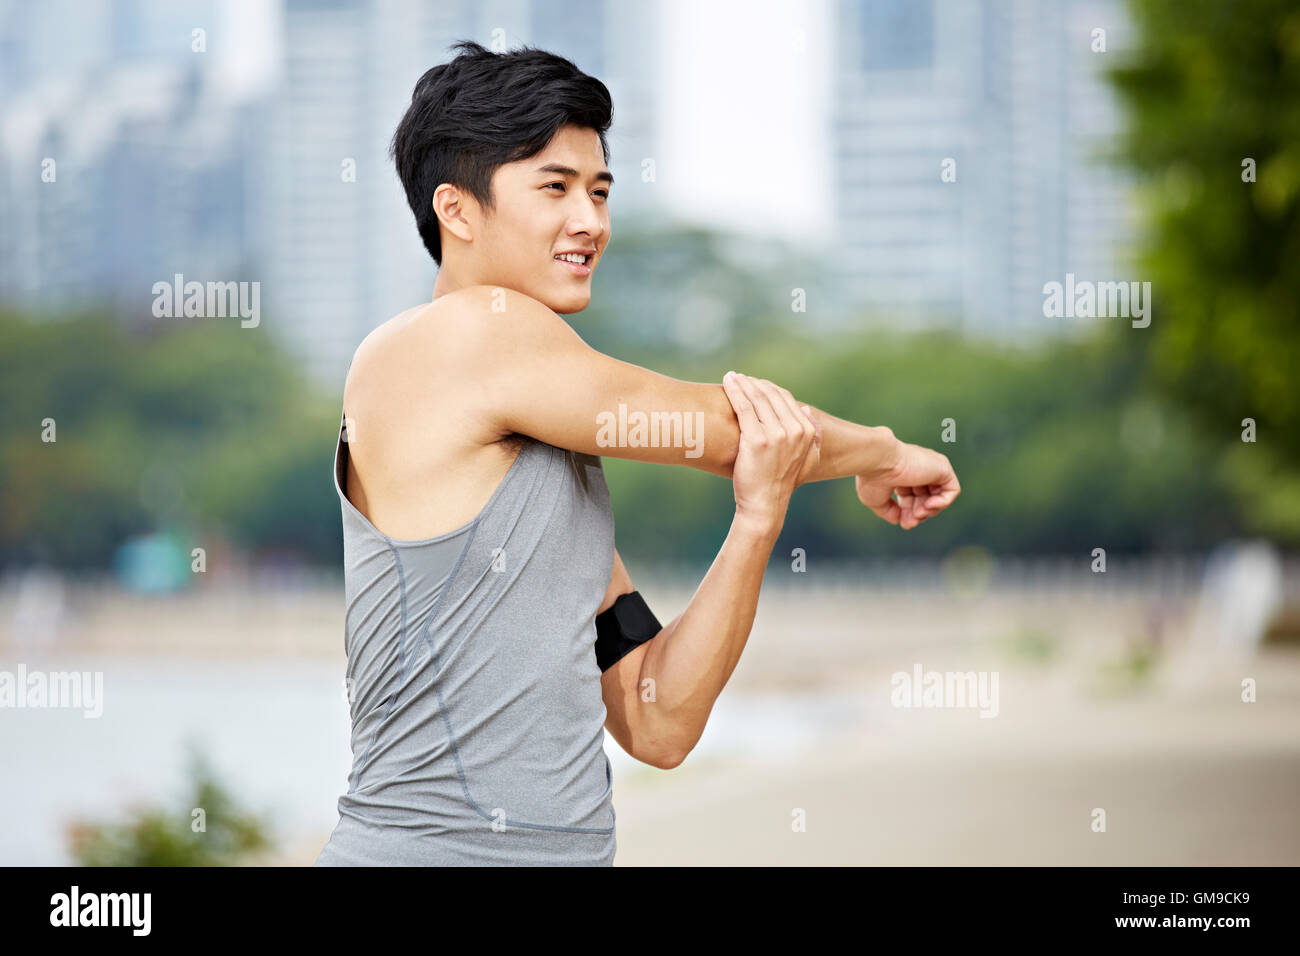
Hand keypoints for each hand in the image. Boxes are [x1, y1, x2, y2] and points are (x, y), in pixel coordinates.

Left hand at [721, 371, 820, 532]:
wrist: (765, 504)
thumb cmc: (781, 483)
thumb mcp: (807, 461)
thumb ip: (813, 436)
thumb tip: (807, 412)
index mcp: (807, 432)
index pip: (786, 399)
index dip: (768, 388)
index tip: (754, 383)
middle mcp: (794, 430)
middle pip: (771, 395)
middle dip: (754, 383)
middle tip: (740, 378)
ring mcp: (776, 434)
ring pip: (757, 398)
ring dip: (743, 383)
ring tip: (731, 377)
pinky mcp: (756, 439)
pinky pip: (744, 407)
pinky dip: (735, 392)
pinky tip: (728, 384)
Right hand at [855, 441, 959, 529]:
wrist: (878, 461)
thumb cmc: (872, 477)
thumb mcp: (876, 500)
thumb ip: (890, 511)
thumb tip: (901, 520)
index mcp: (902, 474)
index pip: (912, 498)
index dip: (909, 513)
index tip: (902, 522)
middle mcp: (918, 469)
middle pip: (925, 499)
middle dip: (919, 514)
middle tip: (910, 521)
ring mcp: (931, 468)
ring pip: (940, 496)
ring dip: (930, 511)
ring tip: (919, 513)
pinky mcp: (942, 468)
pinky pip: (952, 490)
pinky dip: (943, 502)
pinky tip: (929, 505)